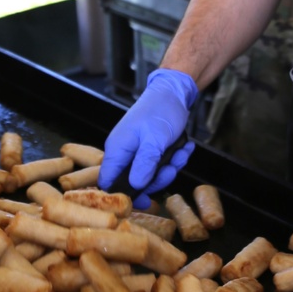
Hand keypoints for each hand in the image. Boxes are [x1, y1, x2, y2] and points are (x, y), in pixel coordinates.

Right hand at [98, 68, 197, 203]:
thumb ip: (145, 164)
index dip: (123, 194)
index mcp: (117, 149)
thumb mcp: (155, 139)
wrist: (174, 92)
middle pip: (134, 182)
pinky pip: (160, 164)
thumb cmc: (161, 110)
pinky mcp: (149, 149)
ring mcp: (137, 151)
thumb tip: (136, 186)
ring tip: (181, 152)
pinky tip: (184, 148)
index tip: (143, 199)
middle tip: (171, 168)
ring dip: (170, 167)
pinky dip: (174, 158)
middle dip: (157, 178)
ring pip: (150, 174)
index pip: (108, 181)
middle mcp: (124, 152)